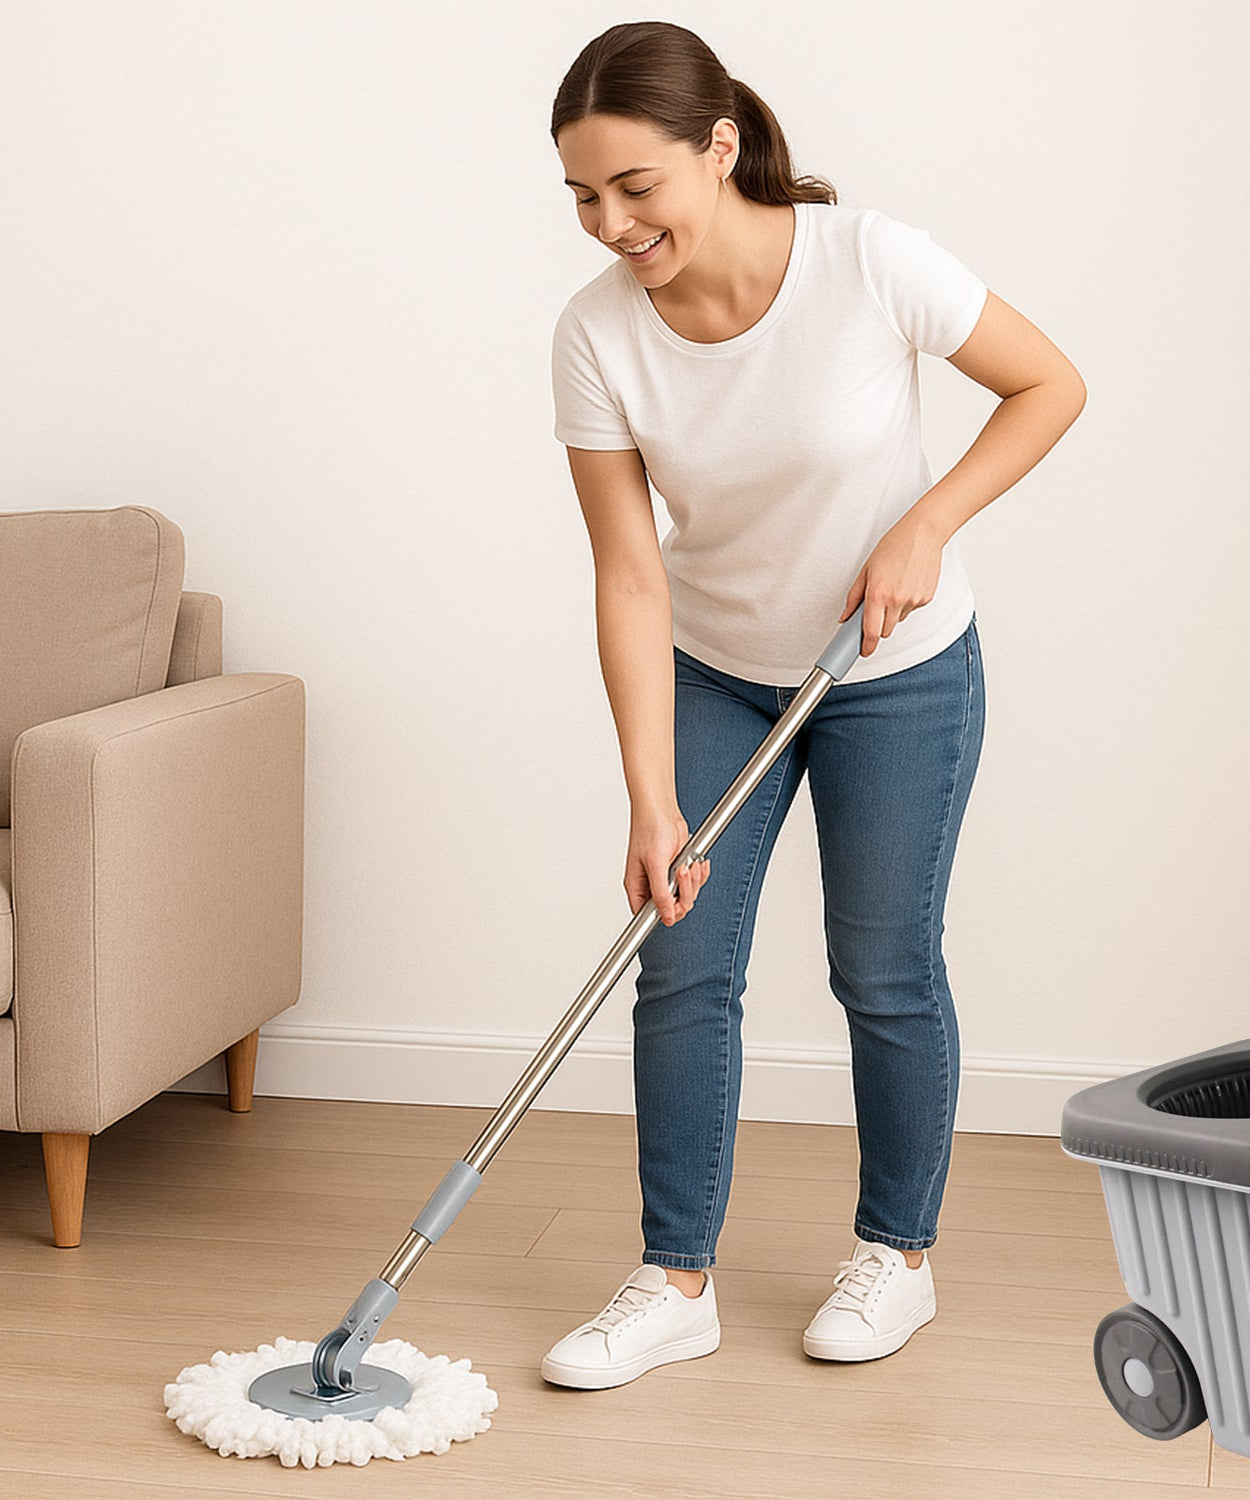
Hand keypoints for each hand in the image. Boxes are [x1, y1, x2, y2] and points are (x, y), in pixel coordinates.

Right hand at [626, 806, 710, 924]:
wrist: (662, 810)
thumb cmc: (650, 829)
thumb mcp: (655, 864)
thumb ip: (661, 893)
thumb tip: (666, 916)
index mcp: (637, 886)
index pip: (648, 915)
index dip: (665, 913)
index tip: (676, 903)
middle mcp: (651, 885)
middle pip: (673, 908)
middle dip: (684, 892)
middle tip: (682, 873)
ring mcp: (666, 878)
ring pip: (686, 896)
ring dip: (693, 880)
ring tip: (688, 863)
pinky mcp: (679, 870)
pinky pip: (694, 883)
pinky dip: (699, 874)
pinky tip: (696, 862)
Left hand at [838, 513, 944, 655]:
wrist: (923, 534)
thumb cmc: (893, 546)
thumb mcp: (866, 569)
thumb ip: (854, 596)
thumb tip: (845, 617)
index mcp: (878, 593)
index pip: (871, 631)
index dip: (867, 646)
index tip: (864, 651)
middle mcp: (897, 600)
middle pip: (885, 630)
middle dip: (878, 625)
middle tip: (876, 608)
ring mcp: (913, 600)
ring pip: (899, 620)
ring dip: (893, 612)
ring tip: (894, 586)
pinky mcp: (926, 598)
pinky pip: (912, 609)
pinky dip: (907, 602)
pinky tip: (907, 583)